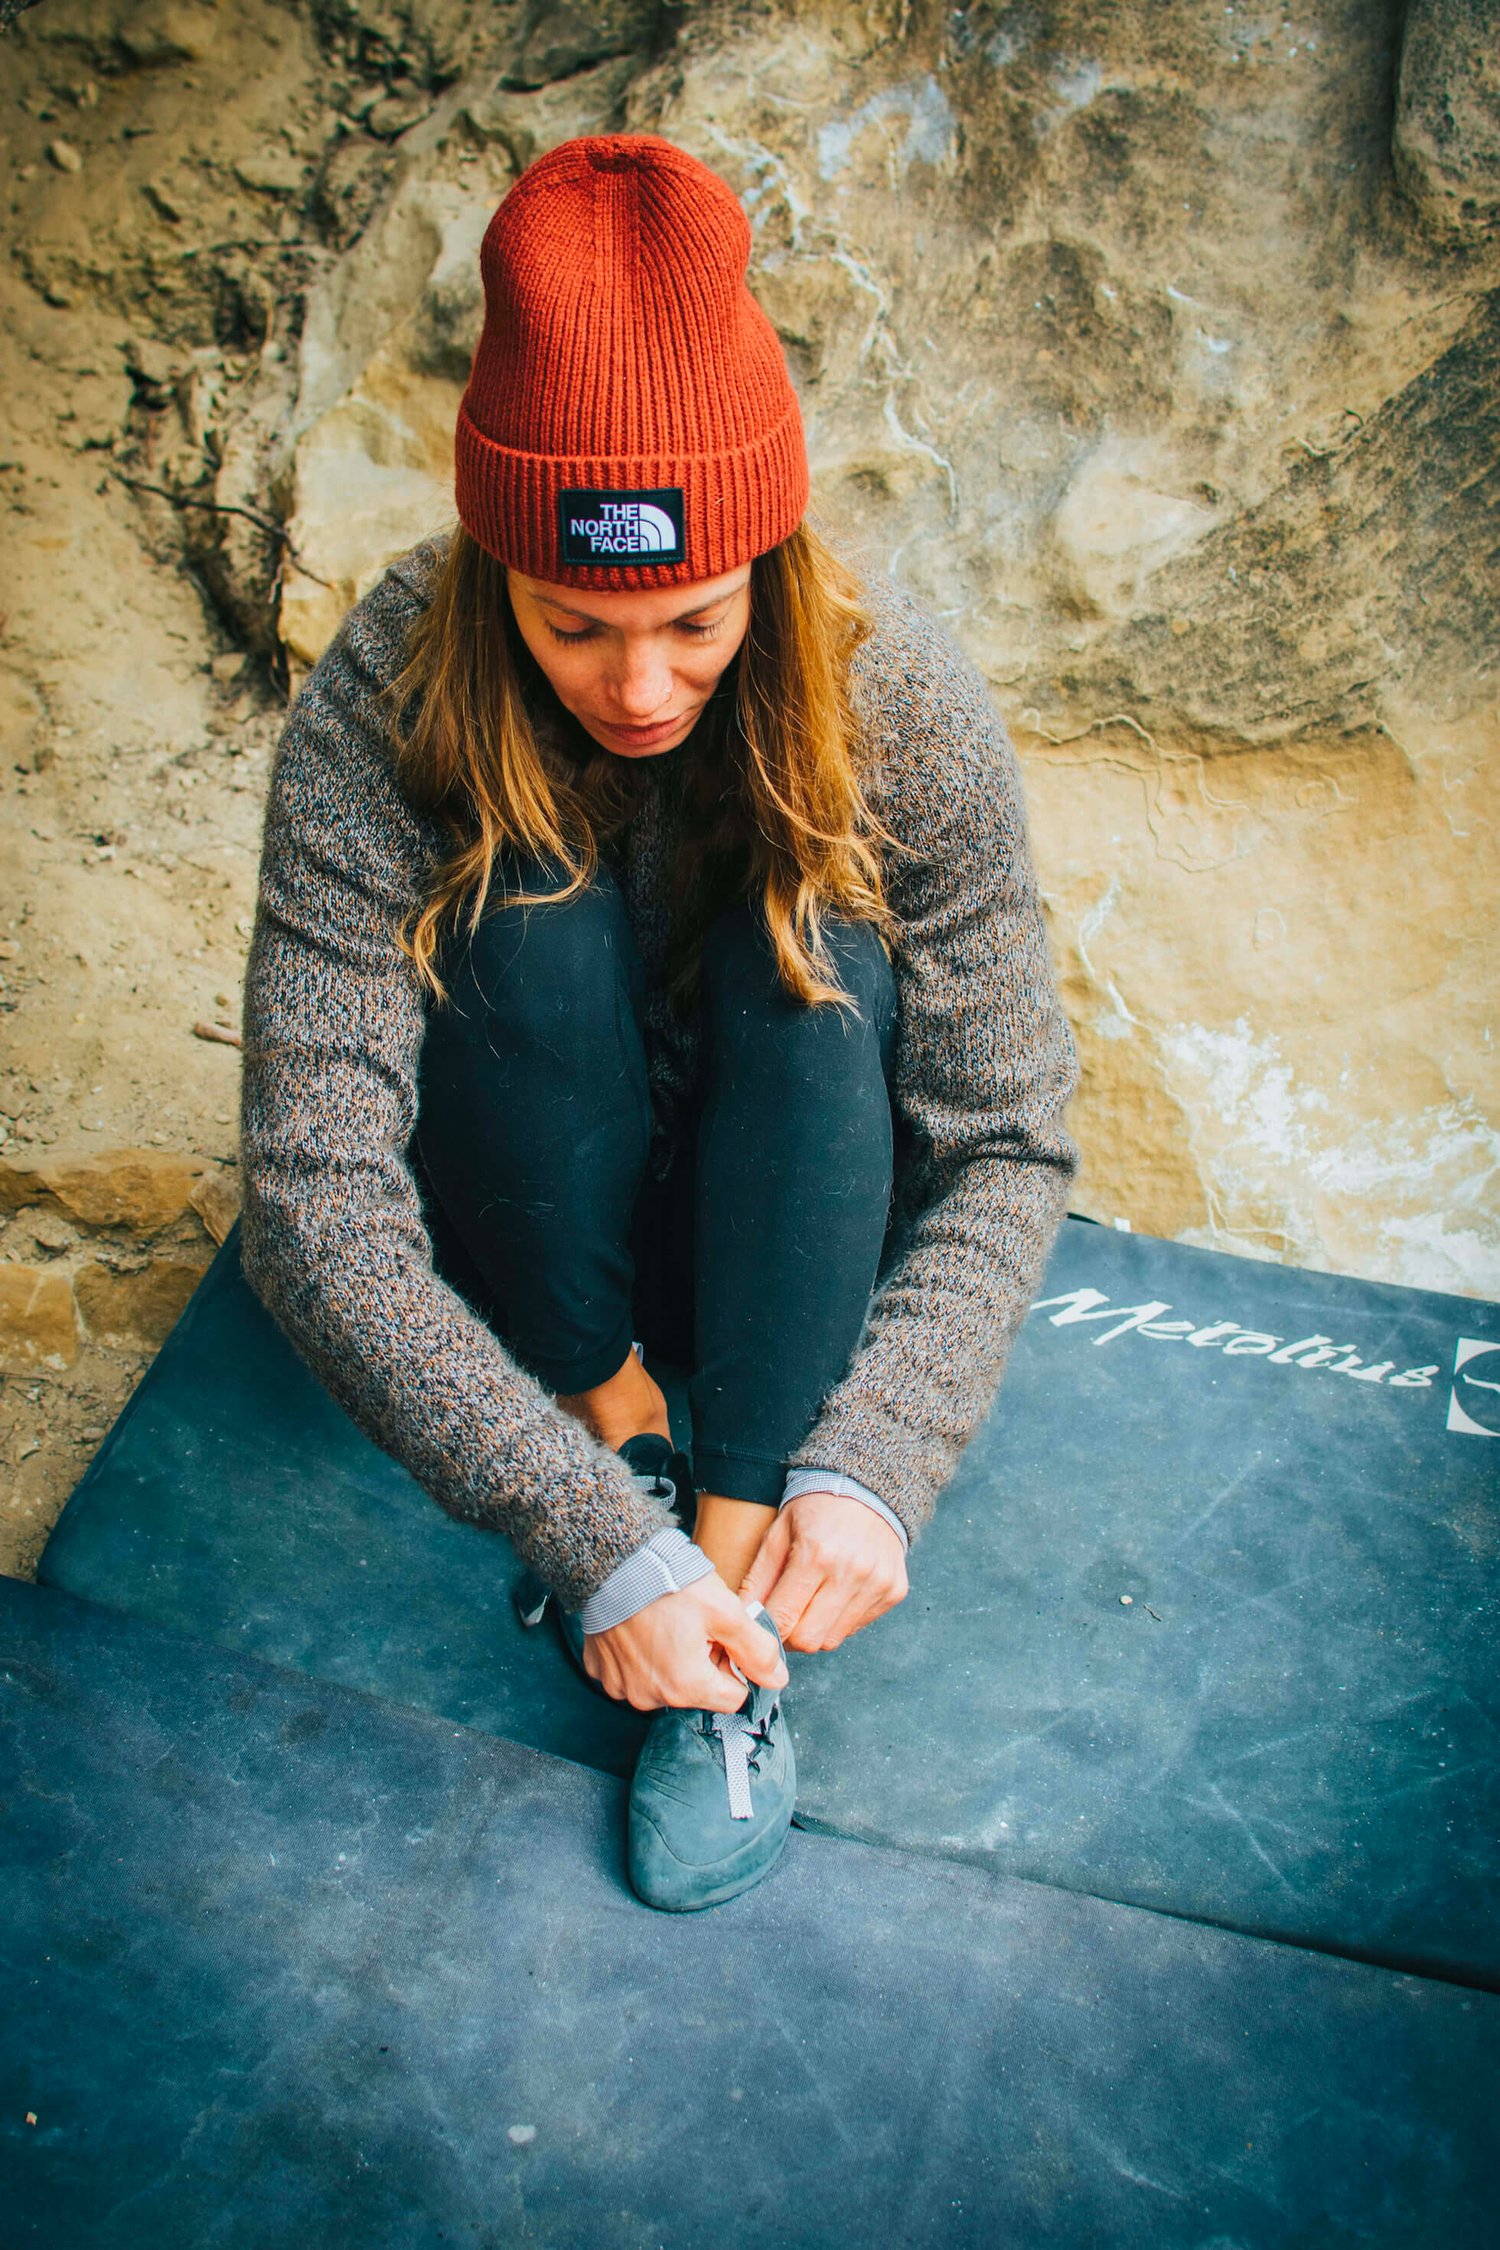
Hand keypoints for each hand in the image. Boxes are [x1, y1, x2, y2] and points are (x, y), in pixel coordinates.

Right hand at [584, 1571, 788, 1711]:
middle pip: (698, 1691)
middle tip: (692, 1623)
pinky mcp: (602, 1671)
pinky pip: (632, 1673)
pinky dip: (639, 1655)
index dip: (733, 1664)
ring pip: (665, 1683)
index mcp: (686, 1687)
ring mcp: (622, 1686)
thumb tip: (777, 1679)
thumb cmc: (666, 1582)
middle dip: (702, 1662)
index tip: (721, 1637)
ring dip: (671, 1659)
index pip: (732, 1696)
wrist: (612, 1560)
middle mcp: (651, 1697)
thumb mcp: (725, 1610)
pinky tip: (641, 1627)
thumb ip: (756, 1649)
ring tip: (664, 1621)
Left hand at [740, 1492, 907, 1652]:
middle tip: (787, 1616)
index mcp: (816, 1555)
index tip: (763, 1625)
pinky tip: (837, 1594)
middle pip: (809, 1640)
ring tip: (812, 1600)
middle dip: (791, 1635)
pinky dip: (841, 1620)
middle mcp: (851, 1572)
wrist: (866, 1488)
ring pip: (833, 1640)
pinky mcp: (894, 1591)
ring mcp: (877, 1583)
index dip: (767, 1630)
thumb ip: (758, 1580)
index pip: (783, 1620)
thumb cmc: (815, 1510)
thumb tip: (744, 1620)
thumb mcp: (777, 1533)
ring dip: (817, 1629)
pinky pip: (857, 1627)